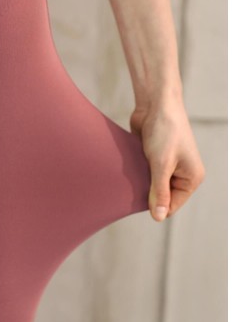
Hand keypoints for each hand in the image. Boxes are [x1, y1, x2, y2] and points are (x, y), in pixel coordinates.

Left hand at [129, 100, 205, 221]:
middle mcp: (182, 174)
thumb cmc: (165, 131)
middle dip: (147, 193)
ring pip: (151, 185)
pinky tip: (128, 169)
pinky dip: (136, 173)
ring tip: (131, 175)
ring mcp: (168, 166)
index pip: (172, 206)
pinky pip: (144, 174)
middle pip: (161, 197)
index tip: (139, 197)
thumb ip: (159, 192)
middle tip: (133, 185)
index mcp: (192, 178)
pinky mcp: (154, 158)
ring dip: (140, 183)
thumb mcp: (162, 165)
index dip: (155, 206)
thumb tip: (158, 217)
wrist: (155, 104)